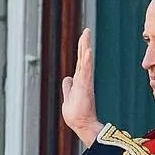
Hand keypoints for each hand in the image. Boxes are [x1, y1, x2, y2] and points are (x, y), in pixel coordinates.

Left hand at [61, 28, 104, 145]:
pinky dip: (87, 60)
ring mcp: (85, 82)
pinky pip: (86, 70)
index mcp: (79, 81)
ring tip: (87, 34)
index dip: (82, 49)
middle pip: (83, 57)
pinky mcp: (85, 86)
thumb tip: (67, 78)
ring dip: (85, 47)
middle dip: (84, 43)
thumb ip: (67, 87)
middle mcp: (83, 79)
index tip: (84, 38)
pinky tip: (88, 50)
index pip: (80, 62)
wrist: (82, 125)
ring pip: (85, 61)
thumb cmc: (76, 114)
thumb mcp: (68, 98)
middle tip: (87, 30)